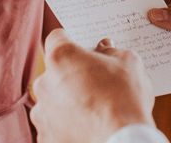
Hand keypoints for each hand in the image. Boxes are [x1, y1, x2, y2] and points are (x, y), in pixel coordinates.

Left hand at [31, 30, 154, 142]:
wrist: (122, 140)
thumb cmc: (125, 99)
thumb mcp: (129, 62)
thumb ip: (112, 50)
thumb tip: (104, 49)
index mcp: (61, 58)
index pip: (57, 37)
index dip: (70, 40)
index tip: (81, 46)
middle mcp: (44, 83)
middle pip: (55, 71)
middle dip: (71, 73)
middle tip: (95, 81)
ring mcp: (41, 112)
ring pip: (52, 99)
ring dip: (66, 100)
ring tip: (92, 108)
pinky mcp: (45, 136)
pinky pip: (53, 124)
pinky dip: (66, 124)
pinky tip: (86, 125)